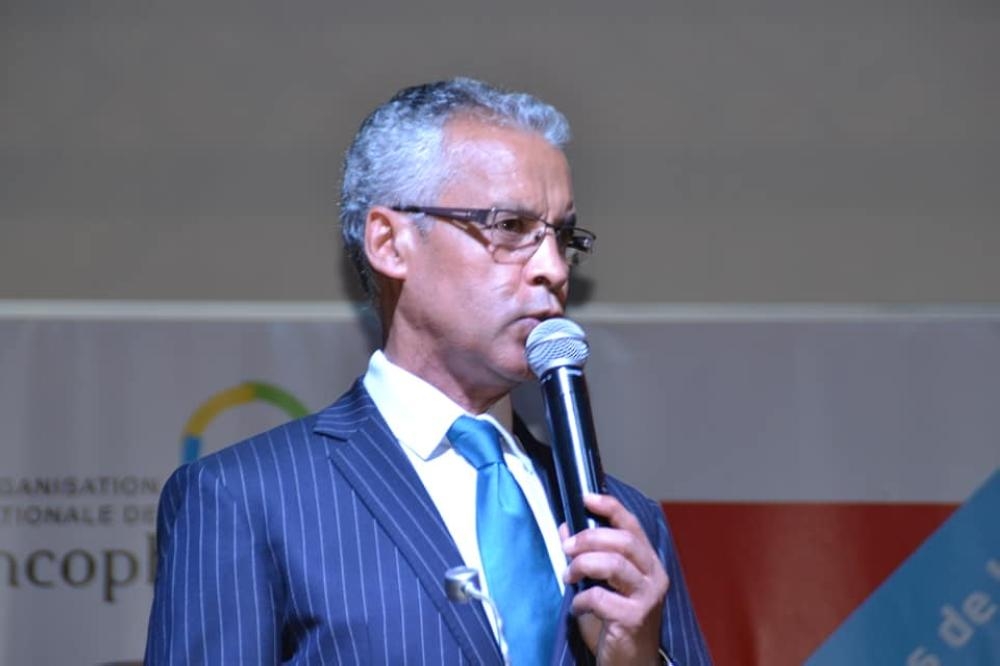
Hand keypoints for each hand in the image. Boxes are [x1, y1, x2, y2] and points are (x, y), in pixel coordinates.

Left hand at [561, 493, 668, 665]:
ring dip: (583, 565)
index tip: (585, 498)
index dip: (609, 507)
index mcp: (648, 563)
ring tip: (568, 576)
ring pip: (615, 565)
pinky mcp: (634, 619)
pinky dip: (582, 599)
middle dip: (589, 538)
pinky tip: (577, 606)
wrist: (629, 663)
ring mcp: (647, 598)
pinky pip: (602, 598)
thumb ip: (586, 557)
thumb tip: (564, 529)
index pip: (632, 525)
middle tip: (566, 549)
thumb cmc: (615, 622)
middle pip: (623, 541)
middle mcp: (654, 576)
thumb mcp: (601, 584)